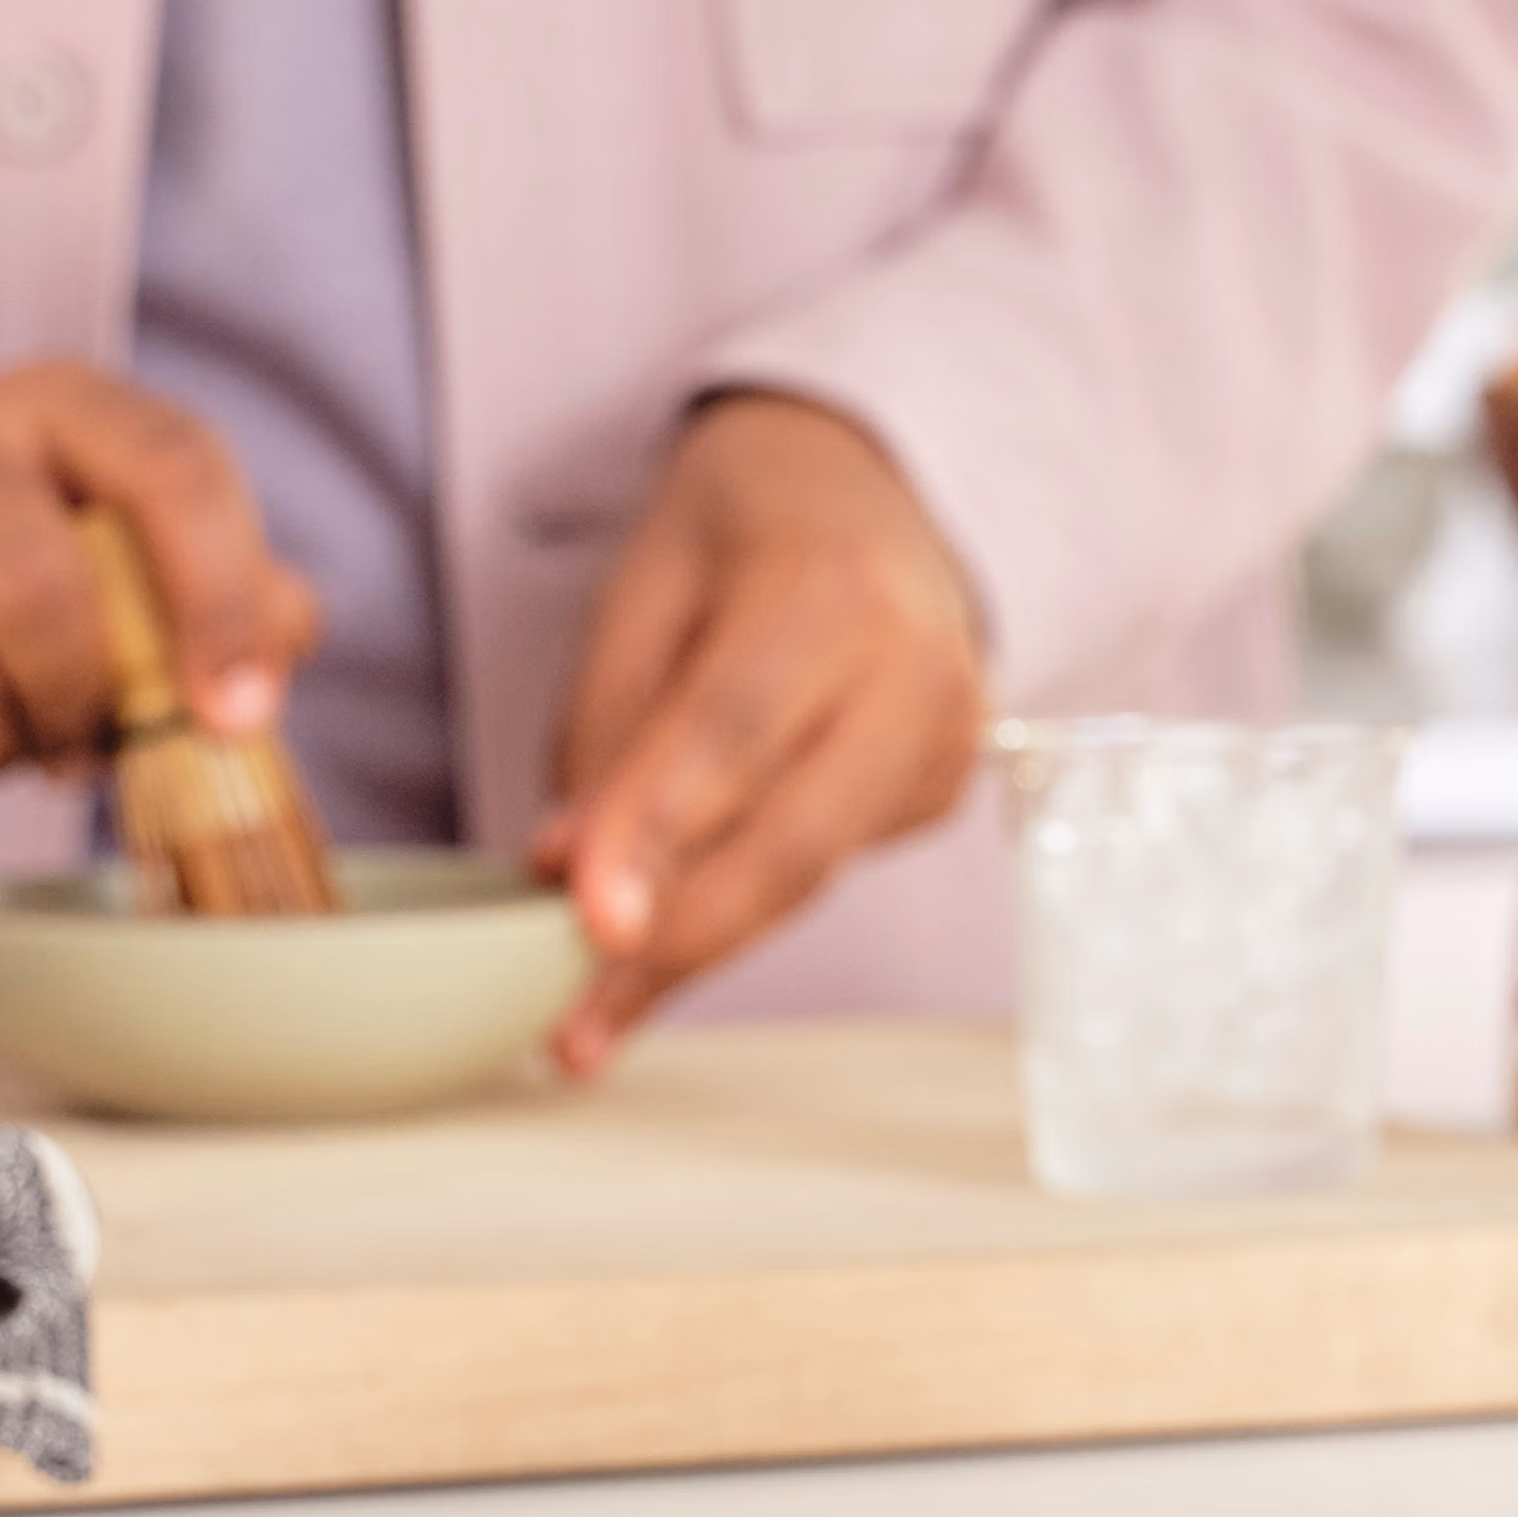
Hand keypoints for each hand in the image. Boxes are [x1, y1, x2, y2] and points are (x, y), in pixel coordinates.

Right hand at [0, 365, 319, 804]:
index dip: (221, 604)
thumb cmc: (26, 532)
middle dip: (82, 707)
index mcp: (69, 408)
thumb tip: (286, 641)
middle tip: (86, 740)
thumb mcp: (131, 527)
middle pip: (40, 600)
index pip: (174, 473)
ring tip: (6, 736)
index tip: (234, 714)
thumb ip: (239, 583)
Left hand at [540, 392, 987, 1072]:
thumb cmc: (737, 535)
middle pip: (793, 839)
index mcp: (832, 589)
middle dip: (676, 941)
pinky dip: (740, 908)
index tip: (587, 921)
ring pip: (810, 878)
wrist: (862, 492)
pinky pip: (826, 870)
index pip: (732, 731)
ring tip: (592, 1015)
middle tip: (572, 1024)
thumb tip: (569, 874)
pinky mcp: (942, 791)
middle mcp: (918, 669)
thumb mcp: (642, 589)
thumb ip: (609, 728)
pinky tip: (673, 932)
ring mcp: (948, 739)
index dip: (659, 834)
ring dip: (696, 950)